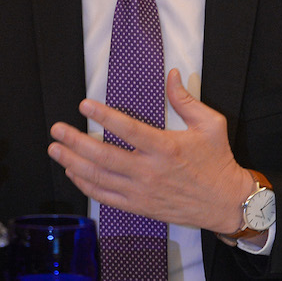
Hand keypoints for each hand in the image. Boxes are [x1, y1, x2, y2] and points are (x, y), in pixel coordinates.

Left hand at [47, 69, 253, 233]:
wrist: (226, 202)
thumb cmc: (218, 161)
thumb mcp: (210, 124)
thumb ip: (186, 99)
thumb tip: (172, 74)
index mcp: (166, 147)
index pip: (127, 129)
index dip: (103, 116)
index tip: (84, 105)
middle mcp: (150, 171)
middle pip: (104, 156)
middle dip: (75, 142)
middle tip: (57, 129)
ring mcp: (142, 192)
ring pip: (99, 178)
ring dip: (73, 163)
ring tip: (55, 150)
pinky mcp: (140, 207)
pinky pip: (106, 198)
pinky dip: (86, 186)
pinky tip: (73, 173)